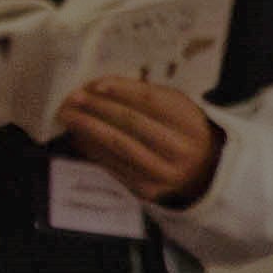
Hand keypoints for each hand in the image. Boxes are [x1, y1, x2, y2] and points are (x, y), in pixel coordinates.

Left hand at [56, 70, 226, 212]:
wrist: (203, 173)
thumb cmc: (183, 131)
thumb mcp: (178, 108)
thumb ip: (146, 96)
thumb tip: (99, 88)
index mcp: (190, 122)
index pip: (151, 100)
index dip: (121, 90)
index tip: (94, 84)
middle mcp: (179, 148)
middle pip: (132, 123)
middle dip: (97, 108)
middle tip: (72, 98)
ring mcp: (162, 172)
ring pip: (119, 146)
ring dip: (89, 129)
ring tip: (69, 117)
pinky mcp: (146, 189)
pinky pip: (114, 166)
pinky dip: (93, 150)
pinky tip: (79, 138)